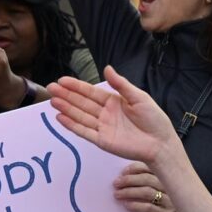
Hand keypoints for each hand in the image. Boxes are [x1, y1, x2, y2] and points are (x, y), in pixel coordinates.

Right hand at [47, 65, 178, 165]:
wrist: (160, 143)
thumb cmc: (154, 119)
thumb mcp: (139, 97)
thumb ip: (121, 84)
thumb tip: (107, 68)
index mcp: (114, 101)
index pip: (91, 92)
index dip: (76, 86)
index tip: (62, 80)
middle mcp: (106, 114)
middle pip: (82, 103)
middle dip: (66, 95)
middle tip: (51, 88)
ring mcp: (103, 127)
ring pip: (80, 116)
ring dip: (66, 108)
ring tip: (52, 100)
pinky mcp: (102, 141)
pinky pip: (84, 131)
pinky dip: (72, 125)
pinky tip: (60, 117)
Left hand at [113, 162, 184, 211]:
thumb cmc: (172, 210)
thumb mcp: (166, 194)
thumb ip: (153, 184)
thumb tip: (128, 177)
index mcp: (172, 179)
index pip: (153, 167)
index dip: (136, 168)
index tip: (123, 172)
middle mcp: (174, 188)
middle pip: (149, 178)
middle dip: (129, 179)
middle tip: (116, 183)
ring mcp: (173, 203)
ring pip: (148, 192)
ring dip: (130, 192)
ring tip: (118, 194)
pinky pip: (150, 209)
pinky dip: (137, 206)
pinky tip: (127, 205)